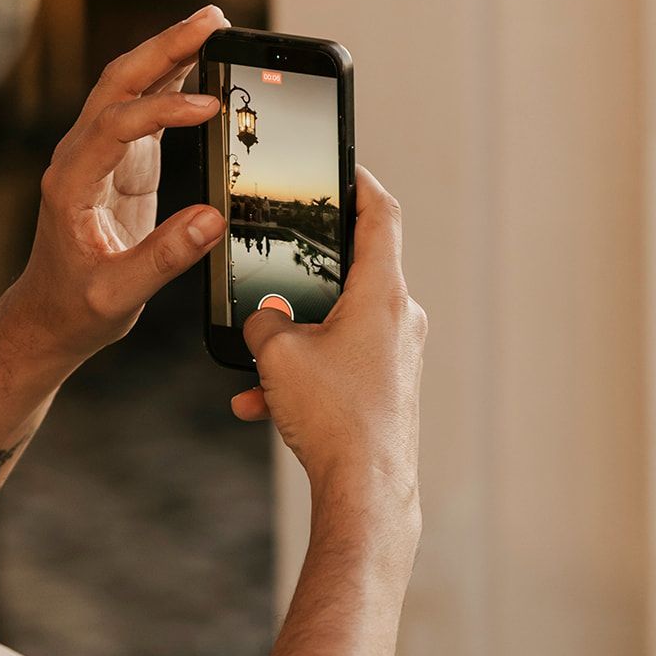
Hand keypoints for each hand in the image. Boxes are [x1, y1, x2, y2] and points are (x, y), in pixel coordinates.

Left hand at [8, 7, 230, 363]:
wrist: (50, 315)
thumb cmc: (76, 307)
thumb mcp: (117, 295)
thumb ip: (163, 258)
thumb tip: (212, 219)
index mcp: (70, 184)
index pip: (116, 125)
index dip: (163, 110)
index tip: (210, 107)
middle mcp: (77, 157)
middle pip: (118, 82)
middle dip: (164, 46)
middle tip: (213, 21)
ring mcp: (96, 154)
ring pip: (128, 86)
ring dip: (169, 52)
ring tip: (215, 26)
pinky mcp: (118, 161)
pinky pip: (143, 108)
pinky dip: (172, 82)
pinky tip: (203, 64)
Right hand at [234, 167, 426, 509]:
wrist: (365, 489)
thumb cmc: (332, 416)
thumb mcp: (277, 353)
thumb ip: (262, 319)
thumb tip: (263, 318)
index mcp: (382, 293)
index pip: (380, 215)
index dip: (359, 183)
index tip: (343, 166)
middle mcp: (400, 318)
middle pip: (354, 271)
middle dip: (307, 273)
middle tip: (277, 262)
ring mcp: (398, 355)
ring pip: (338, 326)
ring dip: (294, 339)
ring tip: (256, 366)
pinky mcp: (389, 387)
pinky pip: (340, 365)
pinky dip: (303, 376)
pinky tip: (261, 403)